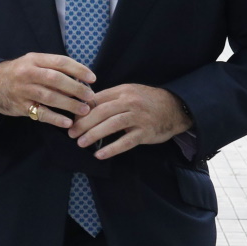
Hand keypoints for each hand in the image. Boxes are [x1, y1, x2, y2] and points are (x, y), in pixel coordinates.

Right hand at [0, 53, 95, 127]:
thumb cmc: (19, 73)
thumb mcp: (33, 63)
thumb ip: (52, 67)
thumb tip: (80, 78)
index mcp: (34, 59)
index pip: (60, 62)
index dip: (78, 70)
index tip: (92, 78)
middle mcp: (28, 73)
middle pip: (56, 79)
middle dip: (76, 88)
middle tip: (90, 96)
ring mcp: (23, 90)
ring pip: (49, 96)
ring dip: (69, 104)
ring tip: (84, 110)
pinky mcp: (20, 106)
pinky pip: (40, 113)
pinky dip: (55, 118)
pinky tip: (67, 122)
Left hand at [68, 84, 189, 157]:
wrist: (175, 107)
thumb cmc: (147, 101)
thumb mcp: (129, 93)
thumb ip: (110, 98)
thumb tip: (85, 106)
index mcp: (123, 91)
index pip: (98, 99)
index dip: (82, 110)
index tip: (71, 119)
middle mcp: (130, 102)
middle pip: (102, 112)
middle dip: (83, 123)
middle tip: (71, 133)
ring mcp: (139, 117)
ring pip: (112, 125)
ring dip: (94, 134)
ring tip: (81, 143)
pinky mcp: (146, 132)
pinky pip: (126, 142)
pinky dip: (112, 148)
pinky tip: (100, 154)